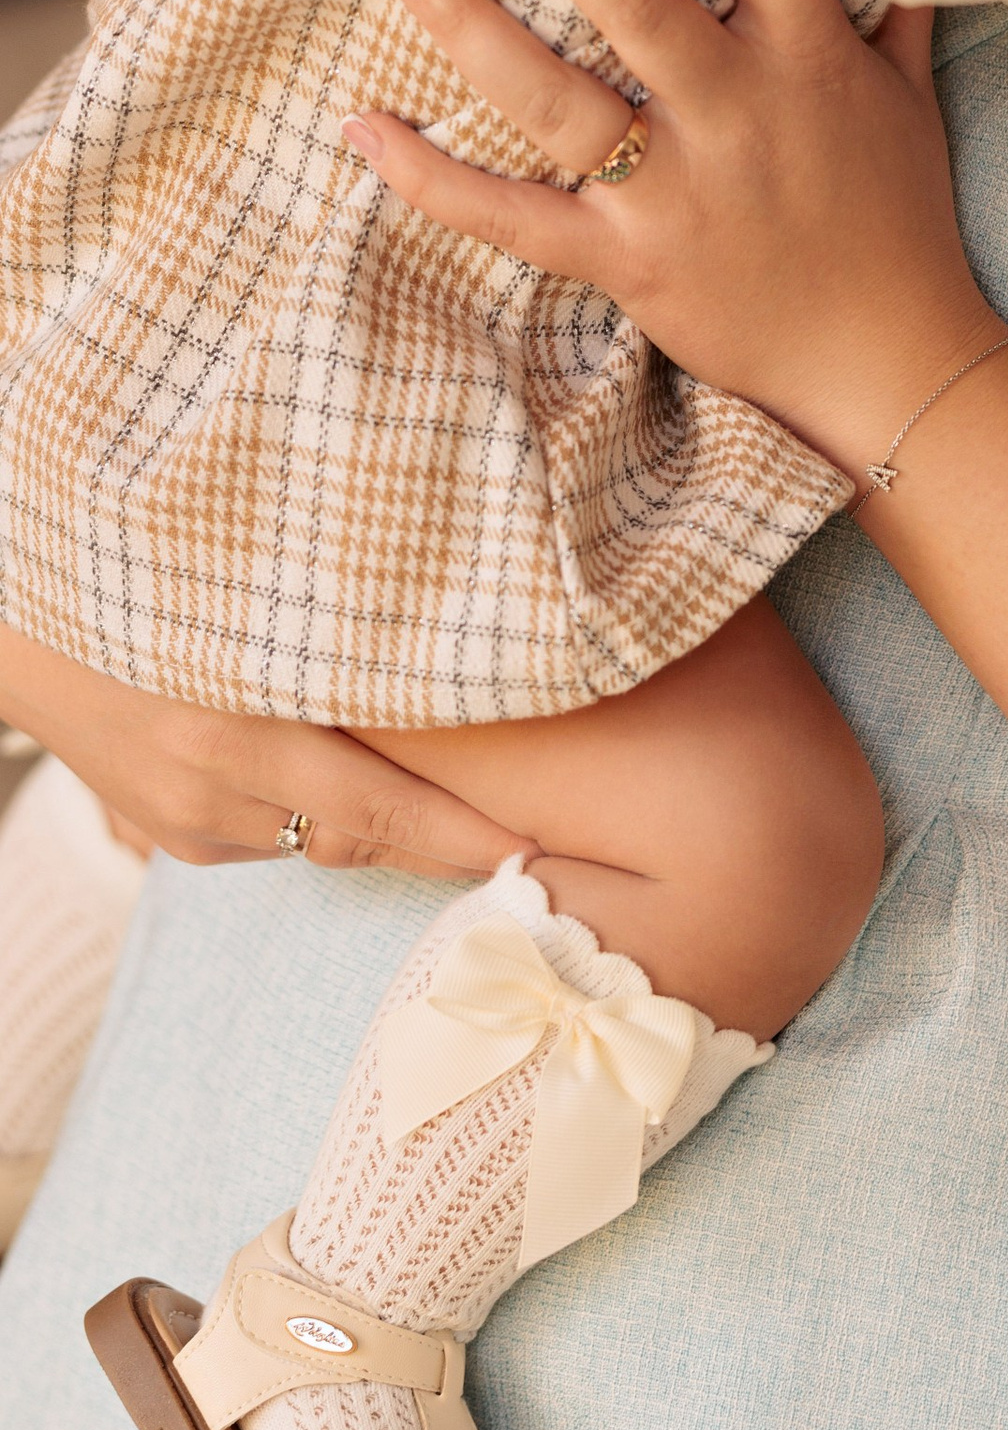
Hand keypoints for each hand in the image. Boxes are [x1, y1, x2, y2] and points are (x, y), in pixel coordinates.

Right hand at [0, 621, 516, 875]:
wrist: (18, 629)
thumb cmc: (148, 577)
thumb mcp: (244, 597)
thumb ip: (340, 639)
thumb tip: (449, 656)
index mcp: (233, 733)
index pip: (380, 808)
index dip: (462, 836)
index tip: (532, 852)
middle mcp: (209, 794)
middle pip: (360, 840)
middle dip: (444, 843)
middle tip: (534, 843)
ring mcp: (186, 825)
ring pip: (320, 841)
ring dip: (386, 824)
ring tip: (468, 808)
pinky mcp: (172, 836)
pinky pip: (275, 836)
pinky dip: (325, 813)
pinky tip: (358, 782)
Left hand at [341, 0, 1002, 469]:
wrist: (891, 367)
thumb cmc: (902, 224)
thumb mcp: (908, 102)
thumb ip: (889, 6)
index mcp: (805, 63)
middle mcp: (733, 116)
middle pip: (631, 1)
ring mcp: (673, 192)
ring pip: (555, 100)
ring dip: (467, 26)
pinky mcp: (628, 261)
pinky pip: (514, 218)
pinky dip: (432, 178)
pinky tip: (363, 127)